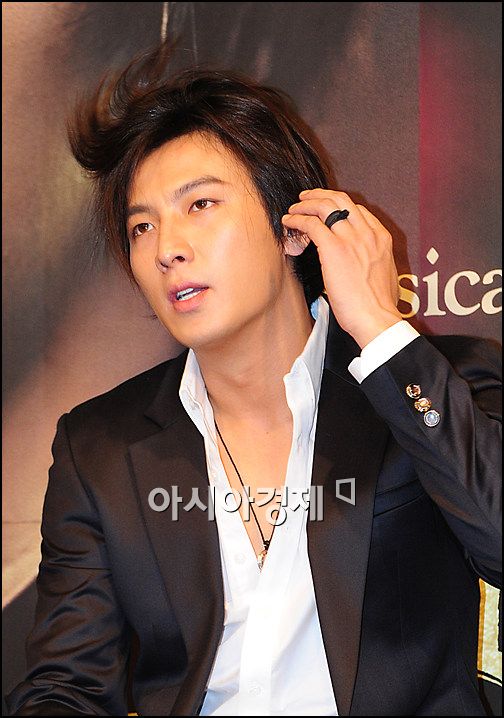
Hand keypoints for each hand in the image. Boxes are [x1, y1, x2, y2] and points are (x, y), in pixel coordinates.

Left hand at [282, 188, 402, 348]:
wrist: (376, 318)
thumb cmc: (378, 307)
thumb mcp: (384, 275)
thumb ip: (374, 262)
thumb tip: (364, 267)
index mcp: (381, 238)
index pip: (358, 210)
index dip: (338, 207)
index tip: (326, 211)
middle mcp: (367, 233)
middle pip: (341, 200)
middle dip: (321, 195)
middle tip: (306, 198)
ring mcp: (351, 238)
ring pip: (325, 207)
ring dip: (305, 204)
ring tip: (294, 208)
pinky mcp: (334, 248)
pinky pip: (311, 224)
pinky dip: (297, 220)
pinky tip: (288, 222)